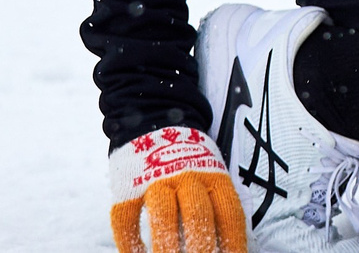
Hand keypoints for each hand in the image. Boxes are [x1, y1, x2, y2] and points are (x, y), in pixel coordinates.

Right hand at [109, 126, 247, 252]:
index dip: (233, 243)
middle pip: (197, 215)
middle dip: (201, 246)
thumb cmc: (191, 162)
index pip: (229, 214)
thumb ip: (218, 206)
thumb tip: (233, 246)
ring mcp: (156, 180)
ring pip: (163, 215)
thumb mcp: (212, 174)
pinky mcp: (128, 185)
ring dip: (166, 246)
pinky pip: (126, 216)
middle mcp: (187, 177)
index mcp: (214, 177)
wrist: (157, 119)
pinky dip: (129, 241)